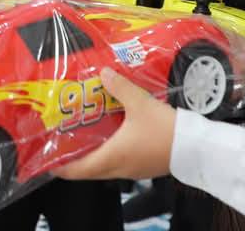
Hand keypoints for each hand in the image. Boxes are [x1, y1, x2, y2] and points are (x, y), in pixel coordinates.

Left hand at [53, 68, 175, 179]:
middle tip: (65, 139)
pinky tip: (112, 134)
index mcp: (111, 157)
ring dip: (92, 154)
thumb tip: (103, 73)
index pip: (76, 170)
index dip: (59, 165)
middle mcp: (118, 168)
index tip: (47, 156)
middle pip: (88, 169)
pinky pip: (119, 162)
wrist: (197, 148)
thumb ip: (119, 87)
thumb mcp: (140, 104)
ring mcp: (132, 170)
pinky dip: (109, 152)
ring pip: (104, 166)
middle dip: (73, 157)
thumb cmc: (166, 131)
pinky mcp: (143, 167)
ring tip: (86, 133)